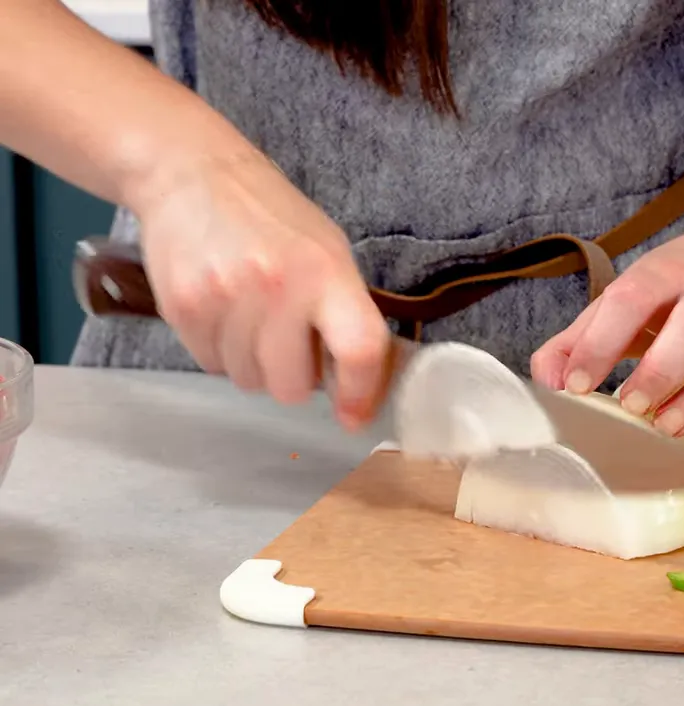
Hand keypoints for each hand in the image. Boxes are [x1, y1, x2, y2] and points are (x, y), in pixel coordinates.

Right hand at [133, 147, 389, 429]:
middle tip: (290, 344)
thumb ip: (344, 310)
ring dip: (255, 364)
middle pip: (292, 386)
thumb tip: (361, 378)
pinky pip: (211, 364)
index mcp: (326, 271)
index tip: (354, 415)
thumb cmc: (270, 216)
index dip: (360, 392)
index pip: (358, 349)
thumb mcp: (327, 249)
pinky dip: (221, 350)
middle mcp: (277, 286)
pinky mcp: (181, 307)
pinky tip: (222, 310)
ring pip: (249, 381)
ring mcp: (224, 298)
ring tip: (252, 318)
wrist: (191, 172)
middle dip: (294, 377)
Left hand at [531, 229, 683, 472]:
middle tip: (630, 406)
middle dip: (660, 371)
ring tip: (666, 429)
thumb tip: (548, 386)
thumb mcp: (627, 297)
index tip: (578, 386)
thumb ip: (580, 337)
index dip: (601, 343)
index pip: (631, 300)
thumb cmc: (677, 290)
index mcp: (665, 274)